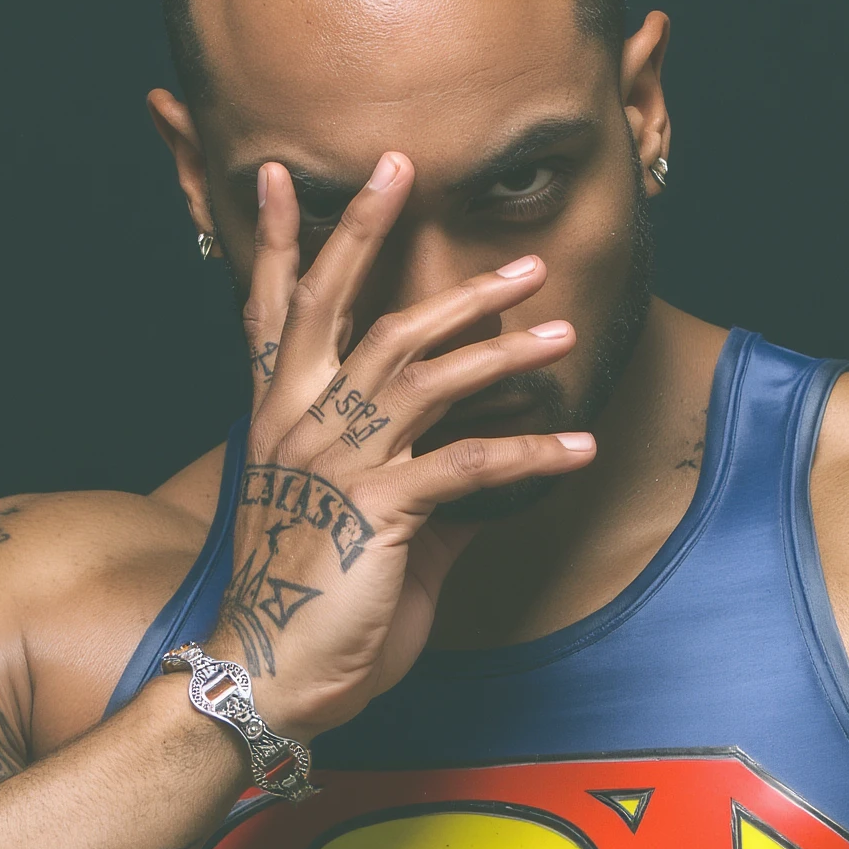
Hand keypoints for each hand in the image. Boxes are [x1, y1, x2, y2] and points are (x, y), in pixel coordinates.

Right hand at [206, 153, 593, 739]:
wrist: (268, 676)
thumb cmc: (312, 611)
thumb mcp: (368, 538)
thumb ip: (420, 494)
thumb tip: (480, 481)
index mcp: (280, 421)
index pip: (277, 311)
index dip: (290, 242)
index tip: (285, 173)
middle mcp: (299, 424)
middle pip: (354, 309)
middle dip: (392, 238)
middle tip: (431, 184)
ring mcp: (337, 460)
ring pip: (424, 370)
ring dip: (500, 346)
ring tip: (560, 326)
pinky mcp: (379, 506)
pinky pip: (471, 463)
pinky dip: (532, 453)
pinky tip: (579, 448)